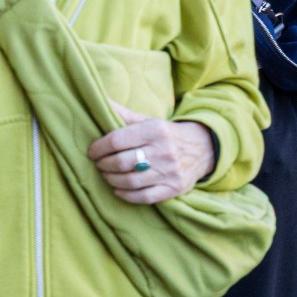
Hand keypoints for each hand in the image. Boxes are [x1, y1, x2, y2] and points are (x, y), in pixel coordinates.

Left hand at [86, 103, 216, 203]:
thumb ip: (123, 114)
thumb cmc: (166, 134)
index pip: (117, 140)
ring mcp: (170, 172)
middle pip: (121, 162)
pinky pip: (143, 196)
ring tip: (107, 175)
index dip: (99, 148)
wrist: (203, 148)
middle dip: (103, 164)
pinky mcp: (173, 188)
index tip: (92, 151)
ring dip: (111, 179)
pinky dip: (125, 194)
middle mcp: (164, 150)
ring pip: (129, 181)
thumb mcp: (148, 120)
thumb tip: (99, 100)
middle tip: (99, 164)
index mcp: (156, 130)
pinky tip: (119, 188)